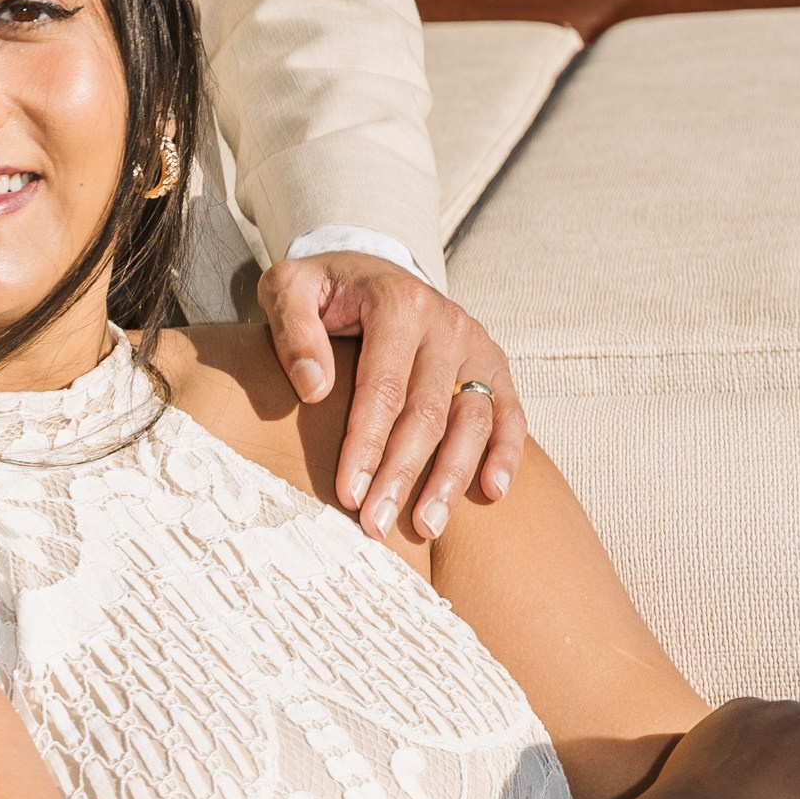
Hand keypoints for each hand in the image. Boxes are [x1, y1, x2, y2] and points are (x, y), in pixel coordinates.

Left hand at [257, 252, 525, 540]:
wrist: (368, 271)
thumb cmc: (324, 291)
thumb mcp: (289, 288)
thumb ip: (293, 329)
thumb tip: (313, 387)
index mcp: (398, 302)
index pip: (383, 386)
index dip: (366, 444)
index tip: (348, 493)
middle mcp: (446, 322)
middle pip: (428, 412)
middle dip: (402, 474)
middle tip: (376, 525)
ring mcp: (475, 345)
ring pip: (473, 420)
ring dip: (451, 478)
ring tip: (426, 527)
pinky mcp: (493, 365)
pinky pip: (510, 413)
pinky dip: (507, 454)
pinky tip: (491, 492)